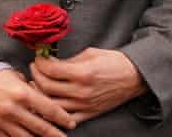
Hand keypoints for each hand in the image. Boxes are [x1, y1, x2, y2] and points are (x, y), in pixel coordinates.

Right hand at [0, 68, 75, 136]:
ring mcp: (3, 122)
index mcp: (23, 94)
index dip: (63, 118)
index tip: (71, 123)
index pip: (50, 109)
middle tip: (64, 136)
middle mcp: (14, 110)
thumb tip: (47, 100)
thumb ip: (34, 90)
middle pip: (41, 127)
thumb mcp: (20, 78)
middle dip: (55, 134)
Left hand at [30, 48, 147, 123]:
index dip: (40, 63)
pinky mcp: (88, 114)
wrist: (135, 76)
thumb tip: (51, 63)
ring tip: (39, 85)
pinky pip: (65, 118)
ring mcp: (83, 105)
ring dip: (41, 94)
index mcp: (83, 73)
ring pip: (51, 104)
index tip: (39, 58)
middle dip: (36, 75)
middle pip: (46, 87)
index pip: (50, 70)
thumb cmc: (115, 62)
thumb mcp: (92, 53)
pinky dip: (54, 112)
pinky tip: (50, 103)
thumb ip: (70, 60)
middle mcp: (81, 91)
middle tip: (36, 68)